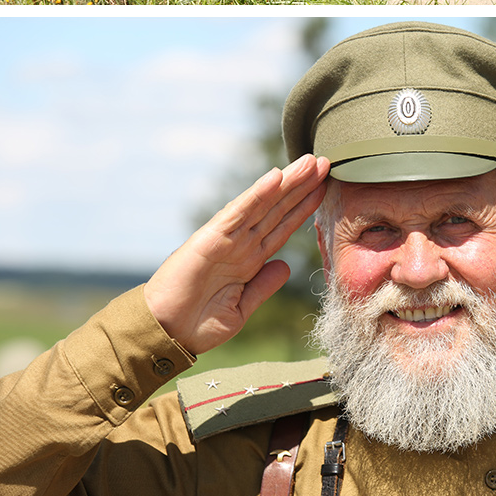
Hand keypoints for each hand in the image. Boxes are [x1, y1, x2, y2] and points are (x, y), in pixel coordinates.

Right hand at [145, 150, 329, 358]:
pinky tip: (275, 177)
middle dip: (302, 187)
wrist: (167, 333)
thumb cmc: (197, 324)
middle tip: (327, 162)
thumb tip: (287, 266)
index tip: (325, 190)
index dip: (304, 209)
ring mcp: (226, 239)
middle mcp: (240, 245)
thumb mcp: (241, 309)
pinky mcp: (210, 238)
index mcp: (249, 261)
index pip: (281, 228)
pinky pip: (238, 213)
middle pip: (277, 210)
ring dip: (286, 183)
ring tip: (310, 162)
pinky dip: (256, 195)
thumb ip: (263, 287)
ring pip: (263, 205)